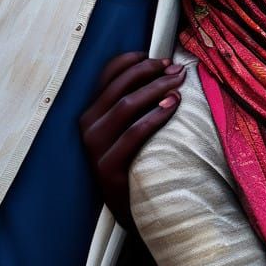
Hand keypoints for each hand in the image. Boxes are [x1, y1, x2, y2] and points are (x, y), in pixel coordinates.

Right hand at [79, 52, 185, 225]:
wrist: (129, 210)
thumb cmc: (133, 163)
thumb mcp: (125, 129)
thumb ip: (132, 102)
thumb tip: (162, 69)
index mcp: (90, 113)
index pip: (106, 76)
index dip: (131, 61)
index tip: (156, 55)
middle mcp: (87, 127)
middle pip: (120, 87)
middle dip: (150, 71)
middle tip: (175, 68)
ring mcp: (94, 148)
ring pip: (127, 105)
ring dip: (156, 89)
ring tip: (178, 84)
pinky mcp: (107, 167)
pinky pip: (135, 133)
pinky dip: (156, 116)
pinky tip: (173, 105)